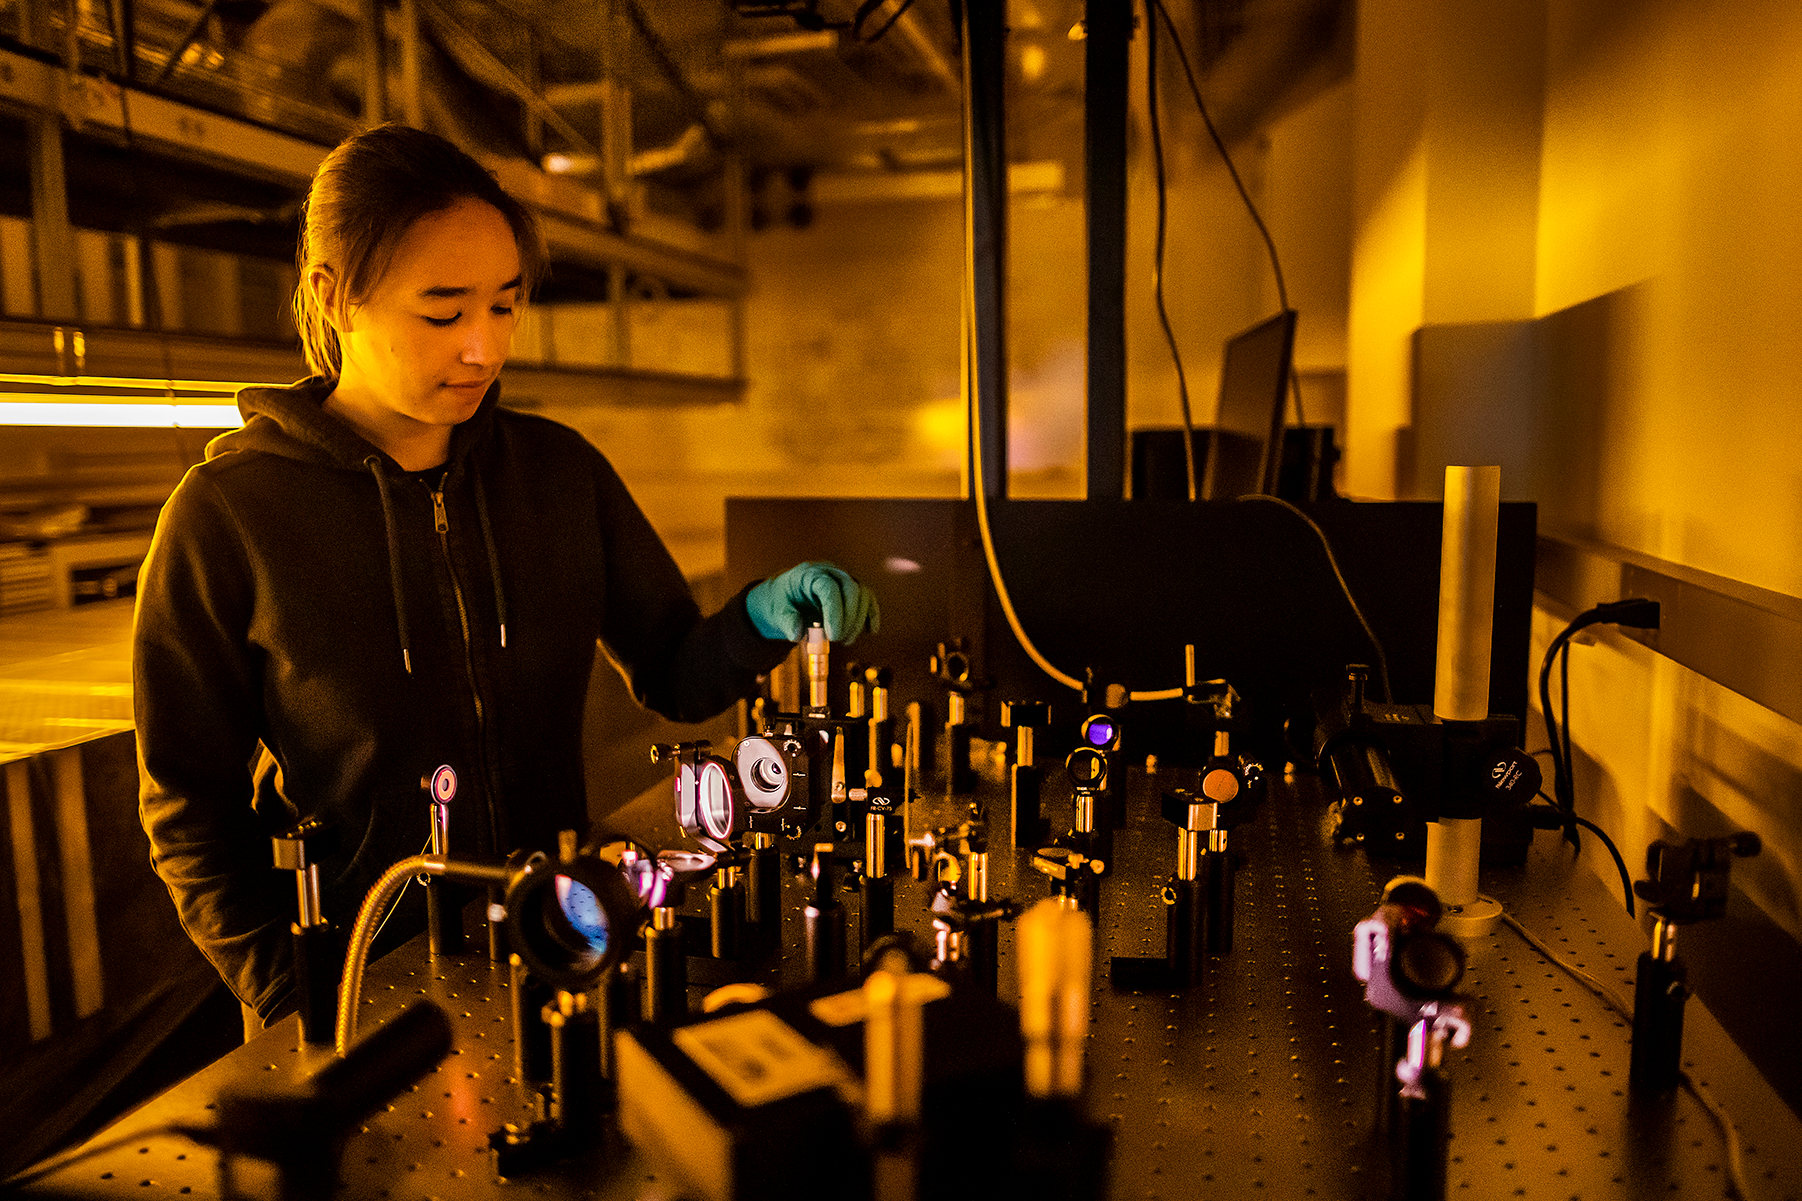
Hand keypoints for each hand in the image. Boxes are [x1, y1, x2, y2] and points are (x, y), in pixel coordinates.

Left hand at [746, 561, 879, 644]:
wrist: (785, 597)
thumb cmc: (781, 603)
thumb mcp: (776, 612)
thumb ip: (787, 621)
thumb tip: (797, 633)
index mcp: (809, 574)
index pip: (829, 588)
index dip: (834, 613)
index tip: (833, 636)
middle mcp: (830, 572)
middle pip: (851, 588)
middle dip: (849, 618)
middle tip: (838, 640)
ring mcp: (843, 579)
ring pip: (863, 593)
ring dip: (859, 619)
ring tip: (846, 641)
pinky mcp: (852, 590)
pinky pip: (868, 599)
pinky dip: (871, 615)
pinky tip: (869, 631)